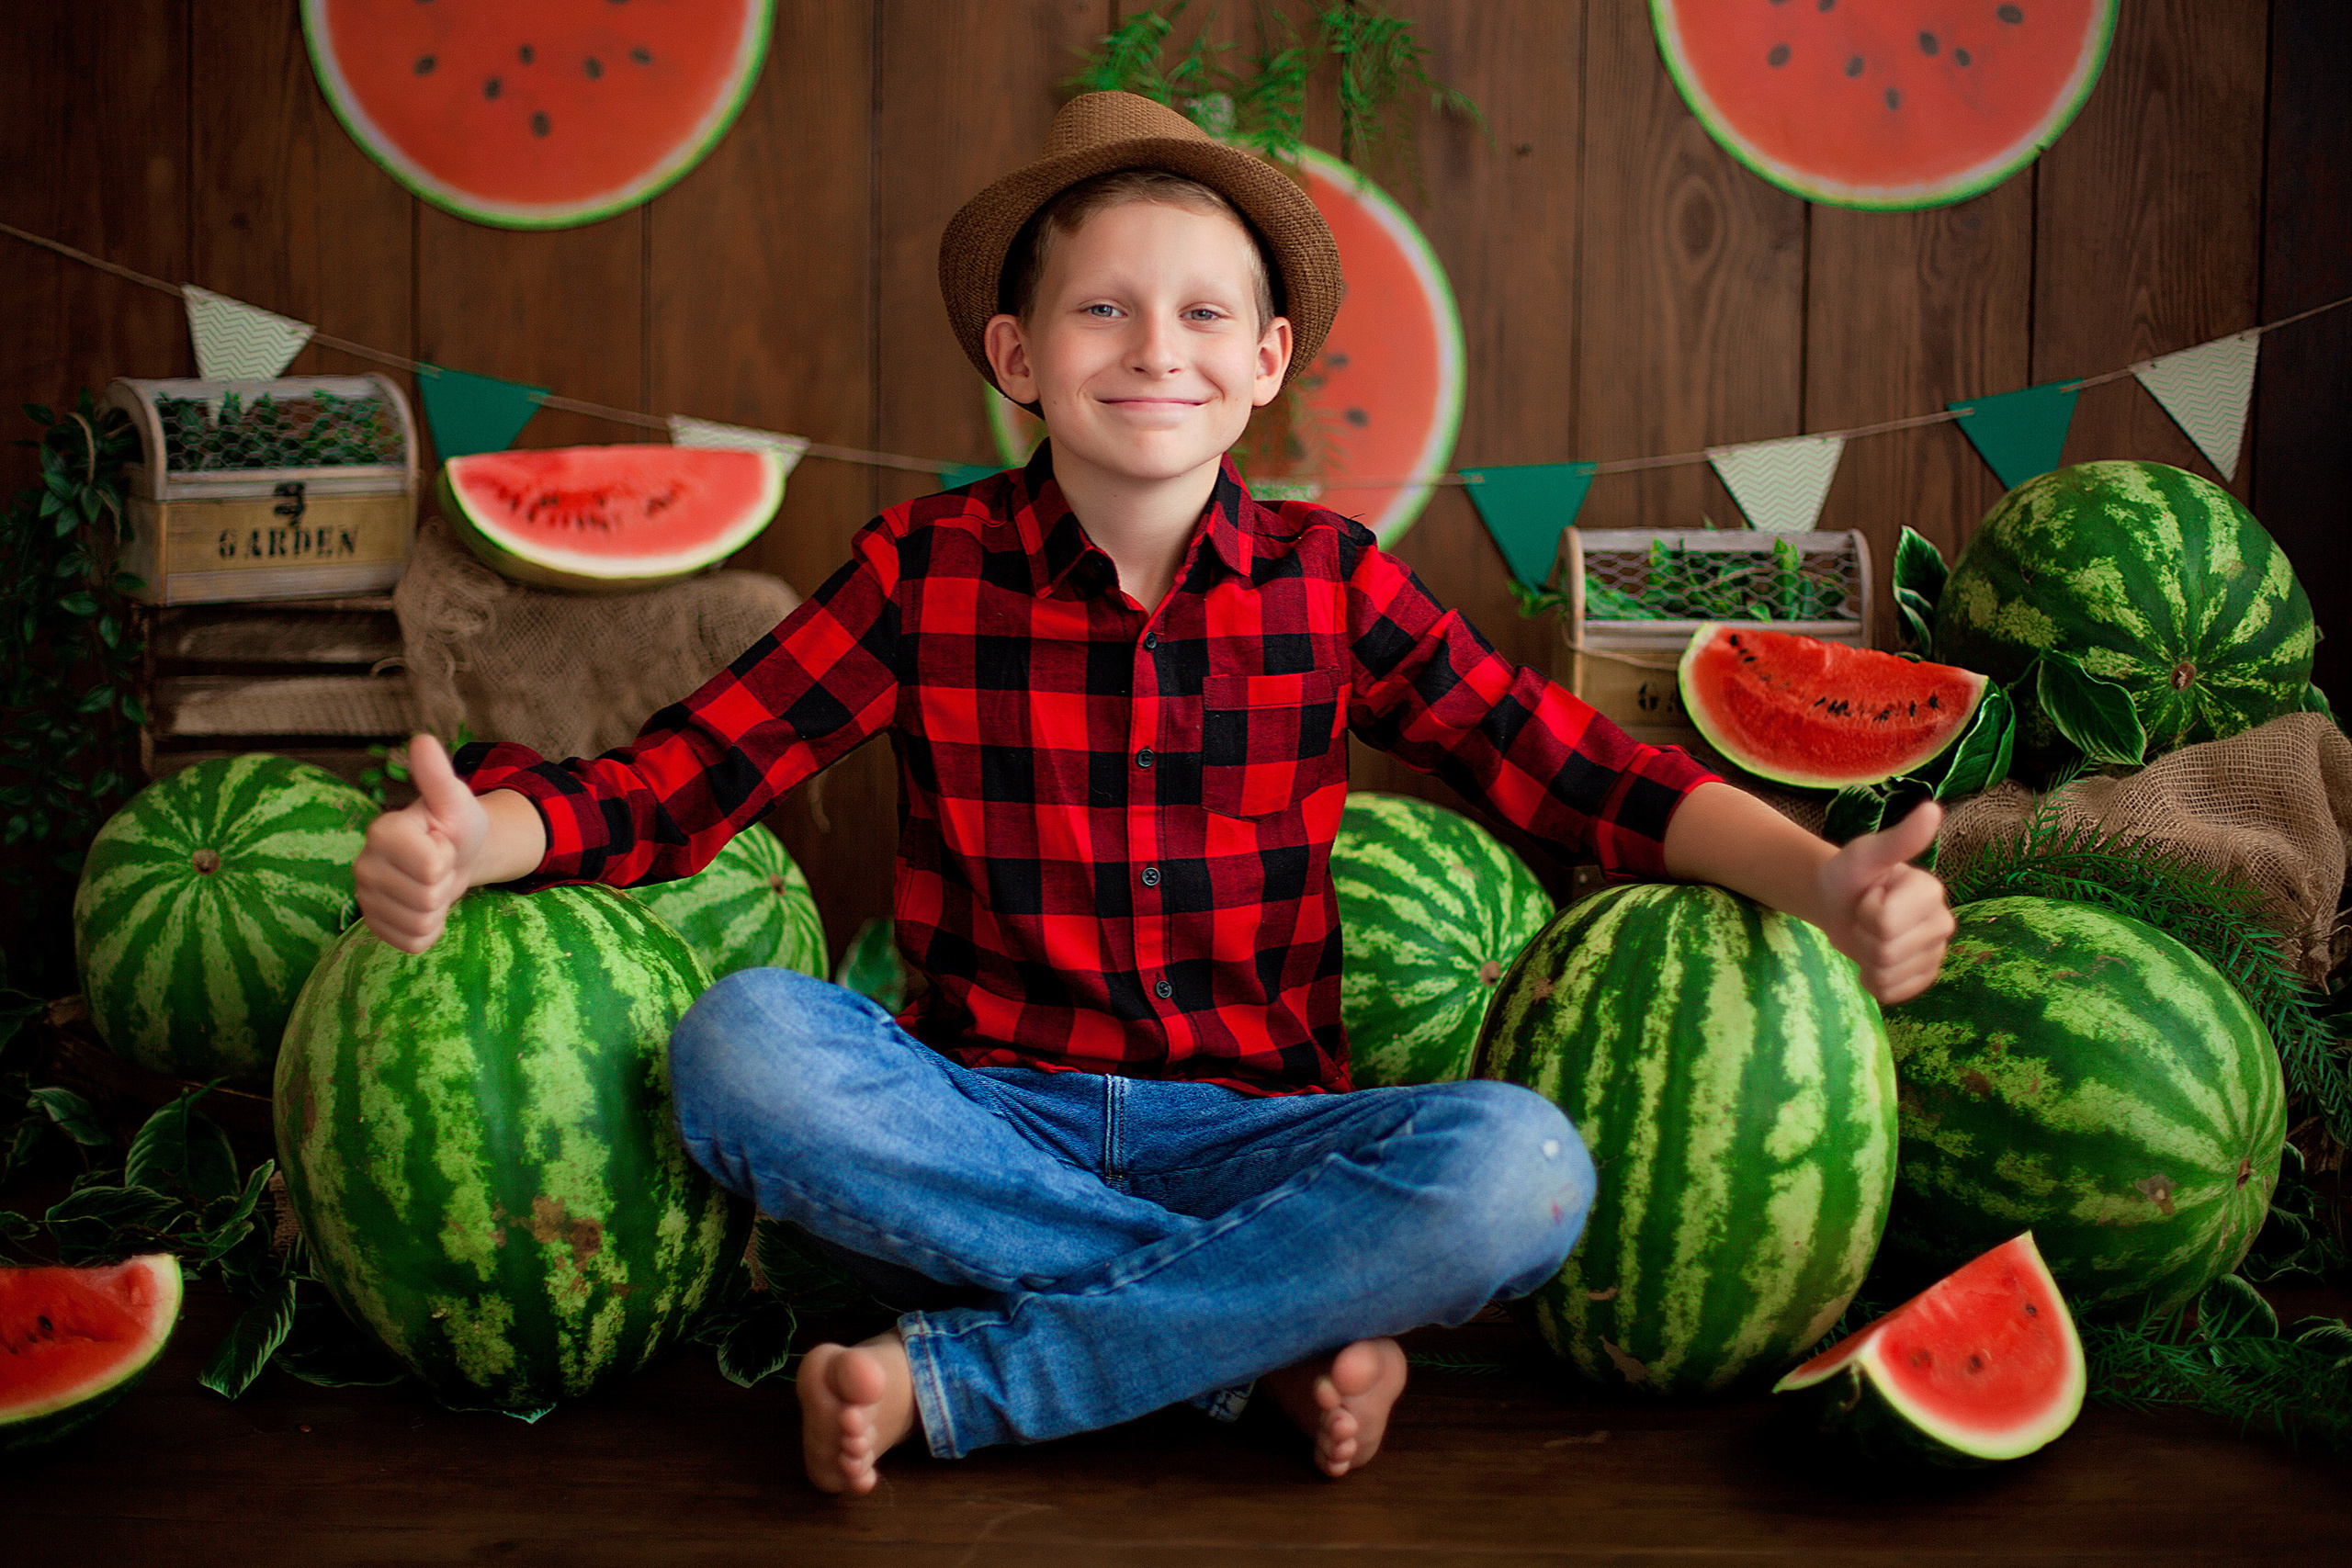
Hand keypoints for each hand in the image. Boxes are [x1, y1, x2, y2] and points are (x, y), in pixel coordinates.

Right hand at [353, 734, 487, 952]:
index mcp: (381, 832)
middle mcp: (363, 865)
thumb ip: (437, 775)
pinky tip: (425, 905)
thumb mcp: (455, 799)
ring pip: (419, 923)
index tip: (440, 842)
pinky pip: (413, 943)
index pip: (430, 866)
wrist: (456, 856)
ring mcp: (365, 898)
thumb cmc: (456, 825)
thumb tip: (422, 740)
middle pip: (426, 898)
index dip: (446, 857)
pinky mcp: (376, 926)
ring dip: (438, 907)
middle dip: (444, 884)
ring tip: (432, 883)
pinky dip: (430, 929)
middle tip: (440, 865)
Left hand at [1812, 801, 1955, 1006]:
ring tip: (1869, 935)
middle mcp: (1942, 923)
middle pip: (1886, 951)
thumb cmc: (1851, 873)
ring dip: (1865, 958)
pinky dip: (1872, 981)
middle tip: (1865, 917)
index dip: (1866, 912)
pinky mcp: (1922, 977)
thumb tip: (1932, 809)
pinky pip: (1892, 993)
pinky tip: (1872, 960)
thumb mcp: (1867, 853)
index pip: (1886, 922)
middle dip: (1863, 936)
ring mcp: (1934, 953)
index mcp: (1931, 892)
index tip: (1870, 896)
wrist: (1837, 901)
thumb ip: (1899, 839)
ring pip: (1888, 975)